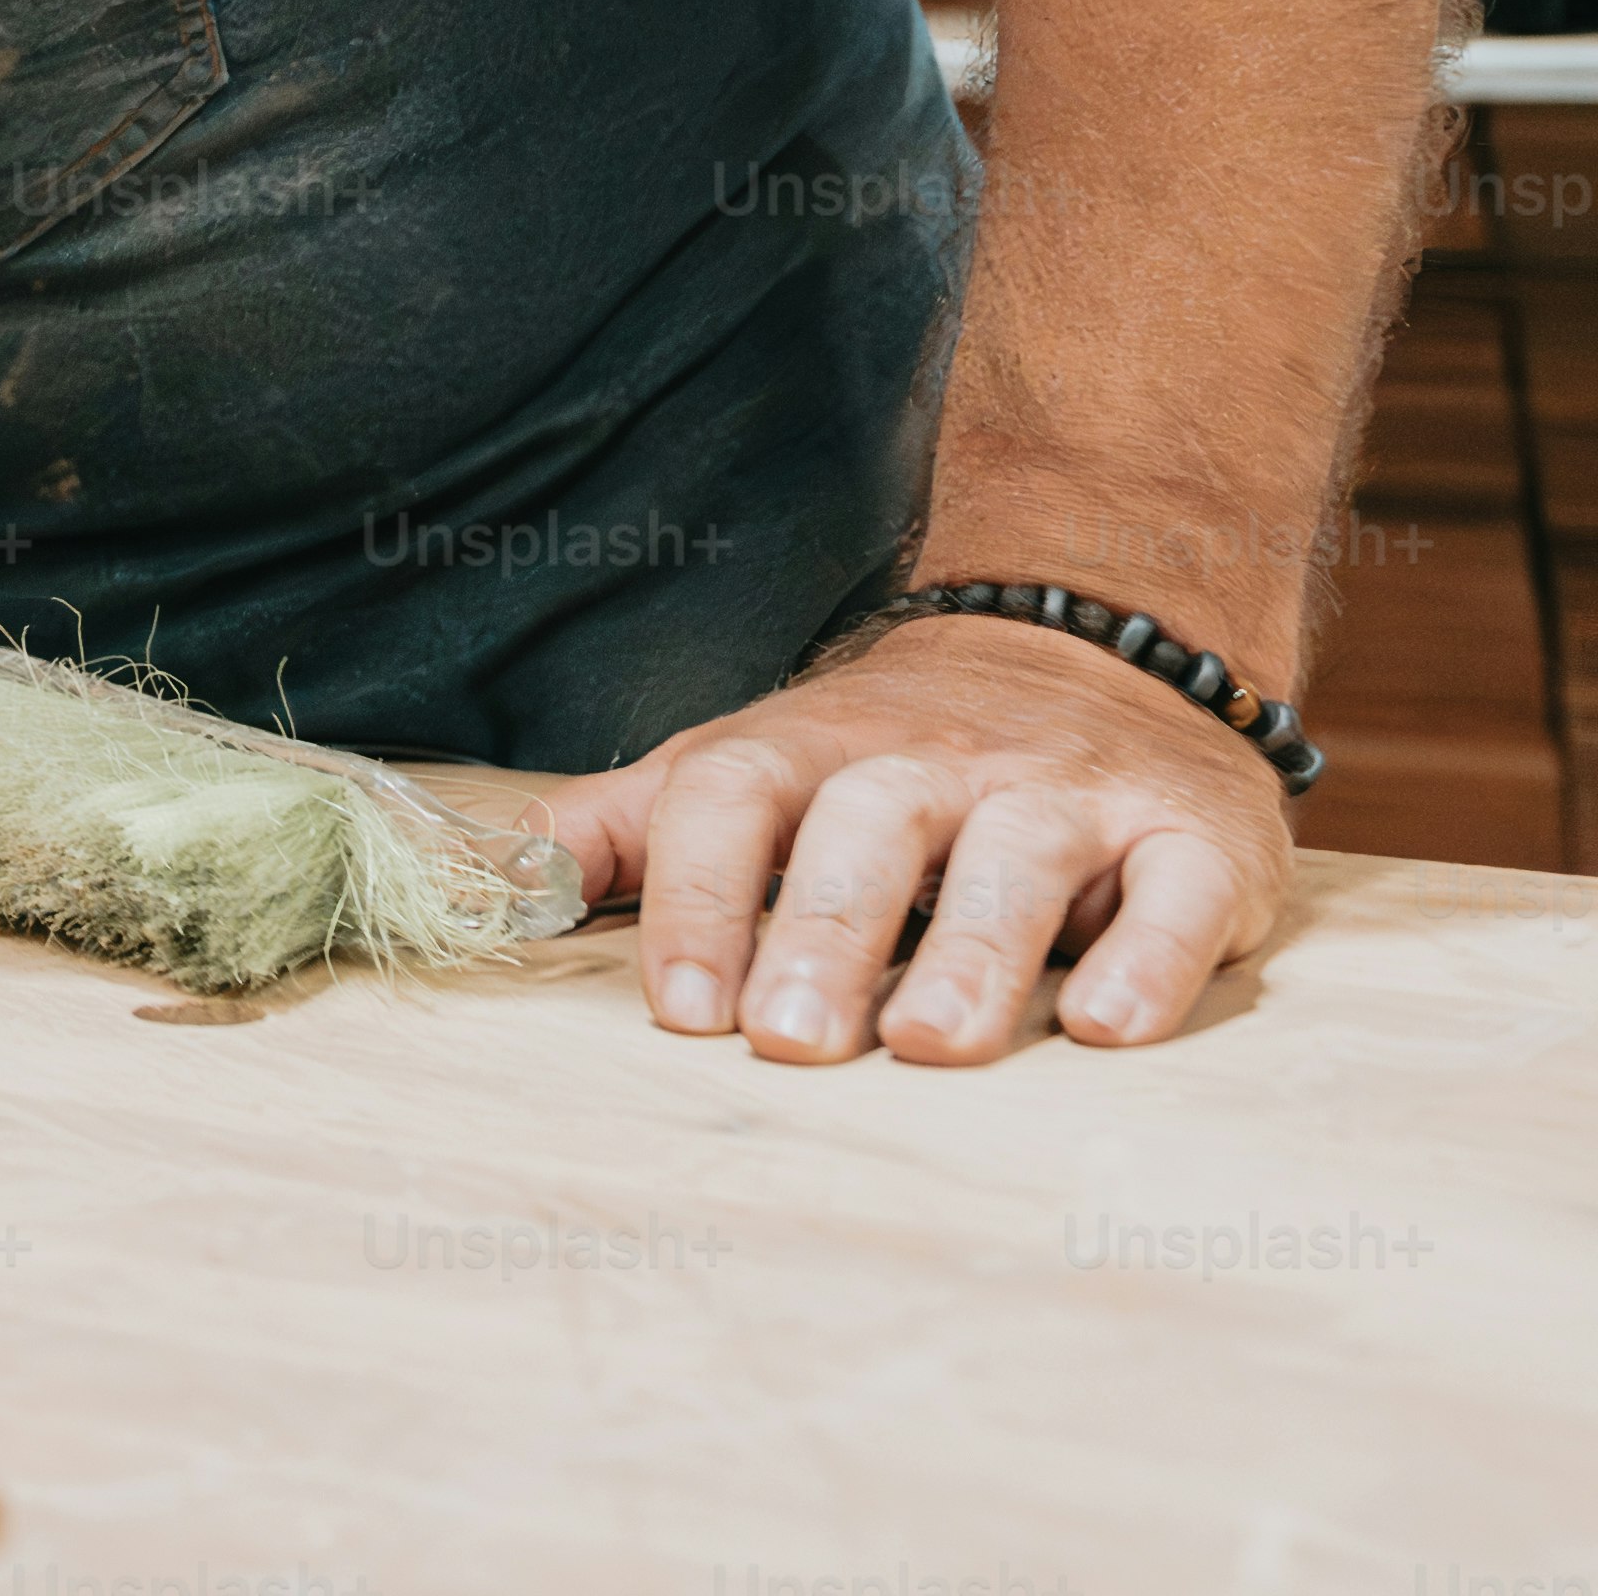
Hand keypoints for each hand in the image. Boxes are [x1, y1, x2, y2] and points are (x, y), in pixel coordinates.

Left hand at [538, 617, 1293, 1064]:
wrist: (1095, 640)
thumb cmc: (886, 754)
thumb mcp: (750, 764)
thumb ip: (627, 826)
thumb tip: (493, 884)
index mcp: (812, 748)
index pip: (732, 797)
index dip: (696, 894)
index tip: (677, 1006)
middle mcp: (936, 759)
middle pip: (867, 828)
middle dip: (822, 933)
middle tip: (789, 1042)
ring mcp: (1067, 793)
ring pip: (1016, 860)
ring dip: (971, 955)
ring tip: (931, 1046)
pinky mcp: (1193, 835)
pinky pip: (1177, 891)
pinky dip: (1148, 957)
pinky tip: (1108, 1027)